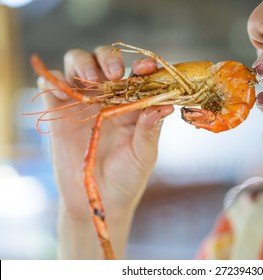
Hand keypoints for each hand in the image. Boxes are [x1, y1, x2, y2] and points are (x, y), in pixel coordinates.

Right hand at [37, 45, 173, 257]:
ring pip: (78, 64)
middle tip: (114, 73)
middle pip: (105, 61)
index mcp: (132, 104)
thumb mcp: (143, 155)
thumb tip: (166, 106)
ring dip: (83, 63)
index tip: (146, 68)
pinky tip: (61, 90)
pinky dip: (53, 80)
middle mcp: (108, 97)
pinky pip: (51, 86)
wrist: (98, 199)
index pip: (136, 75)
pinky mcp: (58, 112)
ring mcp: (82, 102)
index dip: (142, 67)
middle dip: (109, 58)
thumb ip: (150, 130)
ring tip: (90, 79)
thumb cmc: (127, 178)